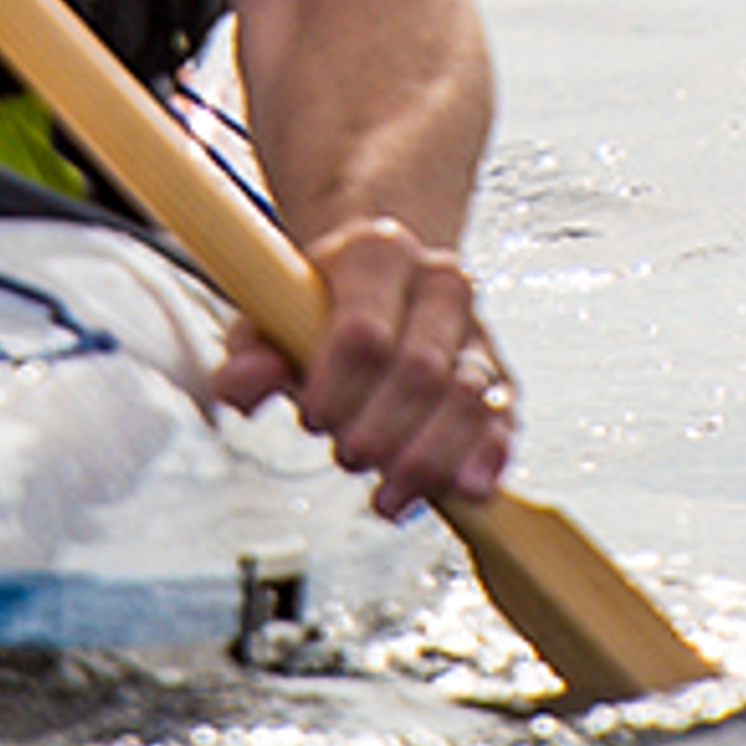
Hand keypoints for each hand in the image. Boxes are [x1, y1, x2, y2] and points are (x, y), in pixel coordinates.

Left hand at [209, 213, 517, 521]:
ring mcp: (474, 330)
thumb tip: (242, 386)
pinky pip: (504, 420)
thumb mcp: (270, 314)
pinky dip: (488, 458)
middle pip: (420, 372)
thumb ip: (249, 351)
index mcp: (378, 253)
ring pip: (469, 400)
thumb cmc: (320, 301)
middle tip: (347, 454)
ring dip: (428, 459)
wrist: (379, 275)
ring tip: (389, 492)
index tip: (310, 415)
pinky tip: (465, 489)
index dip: (335, 390)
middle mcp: (438, 284)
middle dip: (380, 431)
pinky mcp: (498, 376)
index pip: (364, 334)